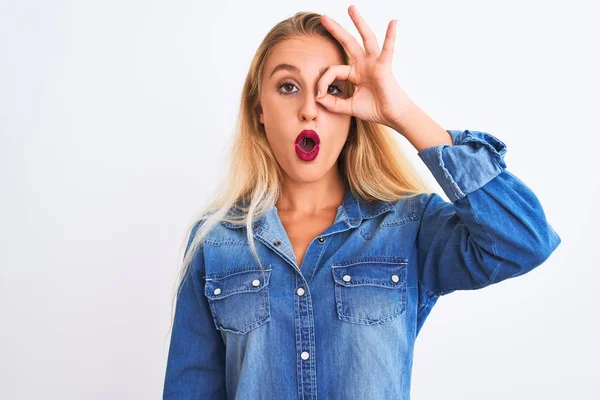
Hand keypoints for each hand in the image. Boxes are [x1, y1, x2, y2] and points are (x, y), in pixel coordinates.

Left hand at [316, 6, 415, 128]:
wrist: (391, 116)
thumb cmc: (374, 109)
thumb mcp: (348, 106)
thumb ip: (333, 103)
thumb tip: (317, 97)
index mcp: (354, 73)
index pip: (333, 70)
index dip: (323, 81)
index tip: (318, 95)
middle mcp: (363, 64)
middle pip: (347, 42)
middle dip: (335, 30)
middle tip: (323, 17)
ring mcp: (374, 63)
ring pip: (365, 39)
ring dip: (359, 23)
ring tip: (351, 9)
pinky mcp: (384, 67)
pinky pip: (387, 49)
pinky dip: (391, 36)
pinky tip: (393, 22)